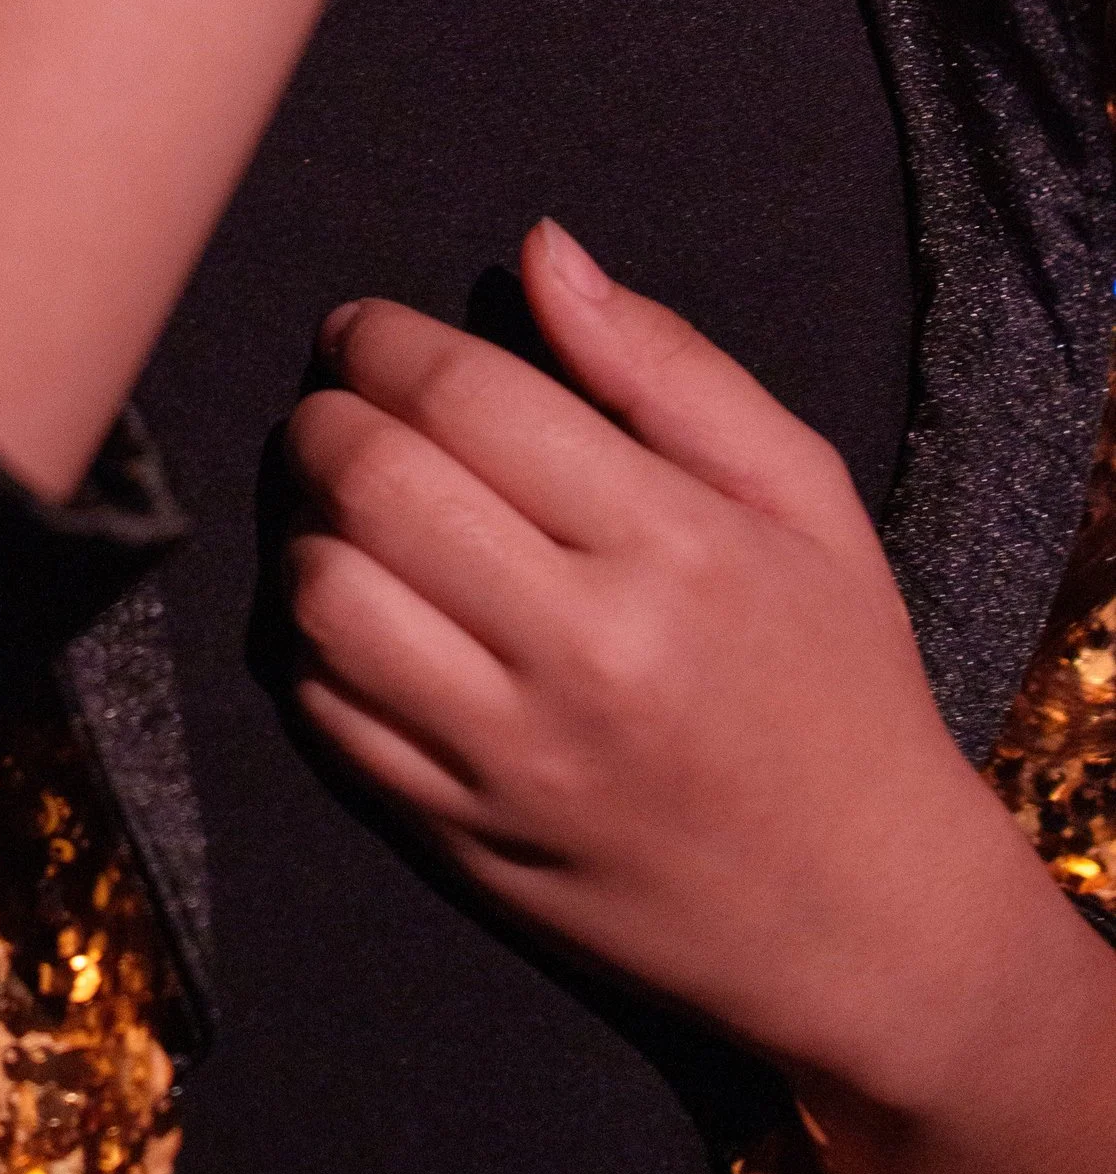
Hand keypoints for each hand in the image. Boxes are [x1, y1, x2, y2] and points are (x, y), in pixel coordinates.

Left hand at [288, 218, 1115, 1173]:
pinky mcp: (460, 837)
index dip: (381, 339)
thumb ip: (664, 364)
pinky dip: (310, 644)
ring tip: (348, 508)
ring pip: (322, 596)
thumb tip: (542, 250)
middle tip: (342, 406)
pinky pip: (322, 715)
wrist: (868, 923)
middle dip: (326, 416)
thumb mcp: (802, 499)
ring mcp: (510, 757)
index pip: (464, 396)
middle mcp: (583, 651)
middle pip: (371, 482)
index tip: (367, 330)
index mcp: (673, 546)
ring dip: (306, 528)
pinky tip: (361, 612)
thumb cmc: (838, 686)